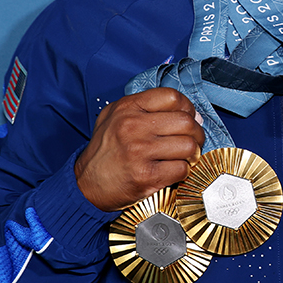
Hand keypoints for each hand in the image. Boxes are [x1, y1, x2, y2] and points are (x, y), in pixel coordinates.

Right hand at [73, 87, 204, 210]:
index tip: (189, 117)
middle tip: (193, 140)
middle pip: (186, 122)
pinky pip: (181, 169)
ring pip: (188, 146)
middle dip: (196, 133)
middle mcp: (133, 126)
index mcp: (128, 108)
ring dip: (192, 154)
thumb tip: (187, 112)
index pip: (172, 97)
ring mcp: (140, 151)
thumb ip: (145, 107)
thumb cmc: (105, 151)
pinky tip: (173, 170)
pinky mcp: (146, 176)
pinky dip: (183, 171)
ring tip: (184, 156)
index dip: (188, 107)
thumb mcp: (114, 116)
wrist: (85, 184)